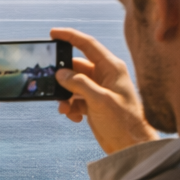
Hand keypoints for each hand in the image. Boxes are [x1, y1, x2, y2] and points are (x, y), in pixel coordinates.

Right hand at [51, 26, 159, 154]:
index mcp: (111, 68)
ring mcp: (98, 90)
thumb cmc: (123, 121)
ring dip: (65, 95)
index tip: (52, 33)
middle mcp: (105, 76)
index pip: (88, 45)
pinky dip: (70, 106)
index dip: (70, 37)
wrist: (130, 145)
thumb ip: (79, 84)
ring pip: (72, 84)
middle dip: (62, 77)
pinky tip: (74, 116)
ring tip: (64, 108)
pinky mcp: (93, 103)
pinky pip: (74, 98)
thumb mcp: (100, 100)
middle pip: (76, 66)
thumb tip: (60, 73)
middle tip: (50, 84)